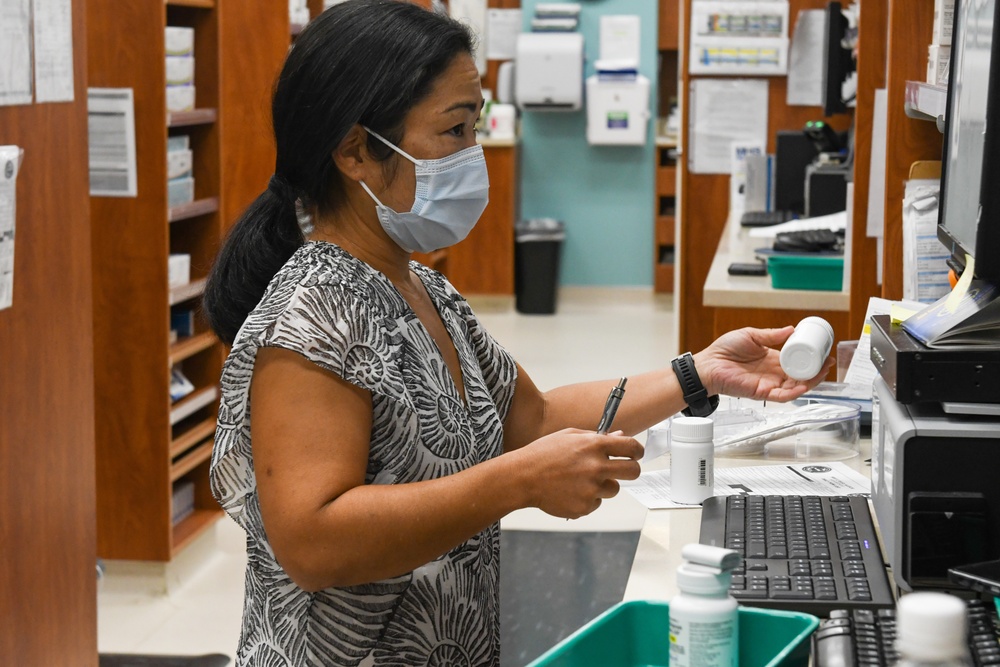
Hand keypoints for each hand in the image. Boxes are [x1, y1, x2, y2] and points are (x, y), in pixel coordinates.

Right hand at [513, 429, 642, 519]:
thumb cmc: (543, 454)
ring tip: (581, 480)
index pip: (631, 447)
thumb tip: (619, 437)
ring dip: (604, 485)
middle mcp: (596, 467)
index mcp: (593, 446)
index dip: (637, 450)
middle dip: (632, 470)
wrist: (522, 478)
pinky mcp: (584, 507)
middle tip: (623, 469)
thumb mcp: (569, 436)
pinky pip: (596, 502)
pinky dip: (587, 498)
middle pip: (633, 472)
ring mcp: (591, 489)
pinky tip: (570, 490)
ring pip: (613, 489)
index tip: (635, 453)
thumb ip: (596, 437)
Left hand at [693, 326, 833, 401]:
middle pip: (801, 376)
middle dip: (817, 371)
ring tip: (822, 371)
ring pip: (796, 387)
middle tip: (827, 362)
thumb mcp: (751, 335)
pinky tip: (805, 385)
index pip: (796, 362)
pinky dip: (794, 392)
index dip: (810, 359)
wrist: (708, 364)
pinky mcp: (761, 393)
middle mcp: (773, 373)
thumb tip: (791, 329)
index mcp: (772, 360)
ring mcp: (768, 384)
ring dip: (811, 381)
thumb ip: (770, 334)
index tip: (823, 352)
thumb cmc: (724, 351)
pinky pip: (782, 396)